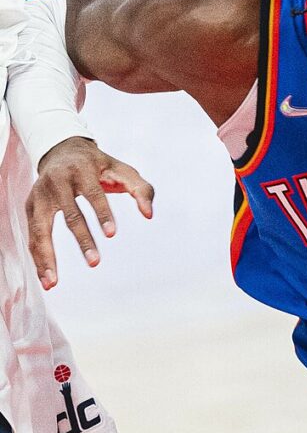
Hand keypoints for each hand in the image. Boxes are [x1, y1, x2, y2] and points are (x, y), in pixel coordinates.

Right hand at [28, 137, 153, 289]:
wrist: (62, 150)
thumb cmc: (99, 166)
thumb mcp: (124, 170)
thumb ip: (142, 190)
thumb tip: (149, 215)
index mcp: (82, 170)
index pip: (94, 194)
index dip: (103, 213)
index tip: (111, 235)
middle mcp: (57, 182)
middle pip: (69, 213)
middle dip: (82, 239)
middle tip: (95, 262)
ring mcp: (40, 194)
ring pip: (41, 228)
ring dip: (46, 256)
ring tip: (54, 282)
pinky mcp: (30, 206)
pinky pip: (32, 235)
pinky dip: (38, 257)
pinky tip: (46, 278)